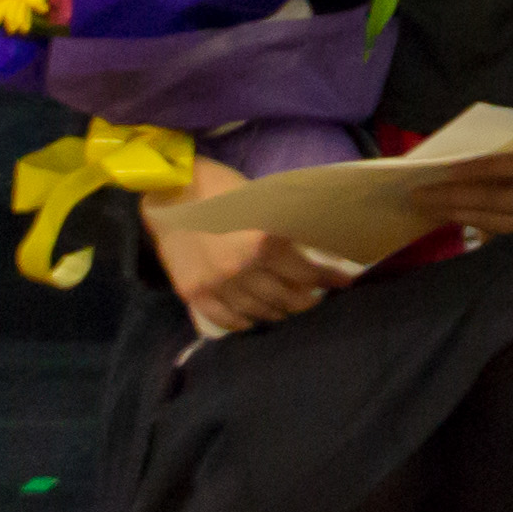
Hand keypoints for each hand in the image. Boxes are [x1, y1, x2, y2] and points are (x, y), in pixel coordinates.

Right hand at [149, 164, 360, 337]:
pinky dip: (242, 322)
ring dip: (278, 311)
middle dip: (306, 299)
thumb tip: (312, 246)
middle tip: (314, 297)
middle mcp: (242, 269)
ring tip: (287, 307)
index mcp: (264, 242)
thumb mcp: (263, 202)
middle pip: (285, 297)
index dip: (329, 279)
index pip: (307, 272)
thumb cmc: (220, 189)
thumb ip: (285, 228)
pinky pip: (224, 319)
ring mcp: (216, 285)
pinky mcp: (194, 293)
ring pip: (259, 311)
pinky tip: (252, 319)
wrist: (169, 193)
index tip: (344, 282)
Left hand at [405, 147, 512, 236]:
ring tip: (424, 205)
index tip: (448, 169)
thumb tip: (450, 159)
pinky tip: (442, 213)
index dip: (479, 168)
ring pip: (488, 218)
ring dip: (452, 212)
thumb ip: (493, 151)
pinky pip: (487, 228)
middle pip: (493, 198)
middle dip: (453, 196)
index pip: (509, 165)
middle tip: (419, 194)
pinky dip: (462, 220)